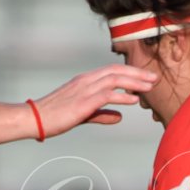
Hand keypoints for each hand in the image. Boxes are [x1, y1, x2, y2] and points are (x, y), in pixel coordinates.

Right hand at [33, 65, 158, 136]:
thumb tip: (120, 117)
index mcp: (85, 80)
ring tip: (150, 87)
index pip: (112, 70)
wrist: (34, 119)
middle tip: (155, 78)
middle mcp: (86, 80)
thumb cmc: (56, 116)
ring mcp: (84, 89)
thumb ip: (102, 114)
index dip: (131, 72)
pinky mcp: (82, 102)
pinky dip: (122, 96)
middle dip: (138, 73)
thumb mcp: (83, 114)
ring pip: (114, 79)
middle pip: (117, 71)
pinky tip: (134, 100)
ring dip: (134, 82)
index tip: (147, 77)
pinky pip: (106, 95)